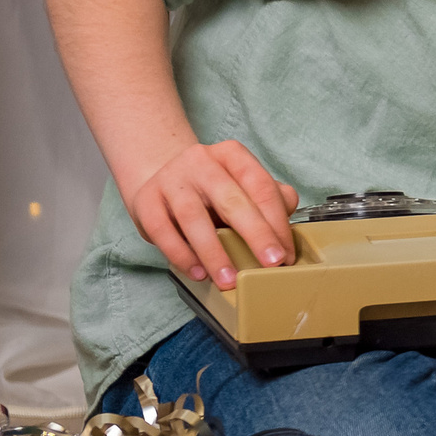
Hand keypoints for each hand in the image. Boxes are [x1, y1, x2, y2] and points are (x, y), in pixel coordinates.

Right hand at [128, 139, 298, 289]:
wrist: (161, 176)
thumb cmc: (212, 187)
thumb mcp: (241, 184)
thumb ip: (268, 196)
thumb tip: (289, 214)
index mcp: (232, 155)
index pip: (261, 187)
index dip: (277, 223)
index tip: (286, 254)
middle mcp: (201, 162)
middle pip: (232, 200)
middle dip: (256, 234)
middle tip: (271, 264)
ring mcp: (171, 179)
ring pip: (194, 218)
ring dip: (215, 253)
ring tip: (229, 280)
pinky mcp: (146, 201)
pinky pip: (162, 231)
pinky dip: (181, 255)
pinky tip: (198, 273)